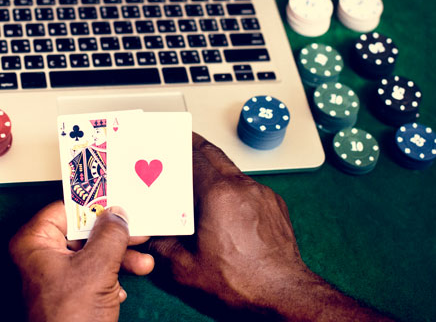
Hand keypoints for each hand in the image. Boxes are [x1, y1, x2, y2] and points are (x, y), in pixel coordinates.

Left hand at [9, 201, 153, 321]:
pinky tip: (120, 291)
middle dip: (115, 237)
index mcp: (35, 242)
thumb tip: (118, 213)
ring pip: (91, 254)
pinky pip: (91, 275)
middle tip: (140, 233)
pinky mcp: (66, 294)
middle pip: (83, 232)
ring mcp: (53, 276)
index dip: (96, 206)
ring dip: (119, 259)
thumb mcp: (96, 269)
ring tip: (143, 265)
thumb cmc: (70, 319)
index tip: (121, 202)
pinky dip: (109, 279)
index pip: (67, 209)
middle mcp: (40, 256)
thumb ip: (110, 235)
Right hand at [150, 134, 394, 320]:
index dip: (178, 146)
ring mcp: (262, 194)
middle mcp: (242, 187)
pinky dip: (233, 189)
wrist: (284, 295)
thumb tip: (151, 235)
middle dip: (196, 147)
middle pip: (215, 154)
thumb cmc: (241, 282)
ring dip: (215, 169)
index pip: (195, 155)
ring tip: (199, 179)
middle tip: (180, 144)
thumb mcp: (184, 268)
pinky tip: (224, 207)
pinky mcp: (275, 205)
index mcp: (218, 194)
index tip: (168, 140)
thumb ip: (160, 245)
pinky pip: (248, 187)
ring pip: (232, 170)